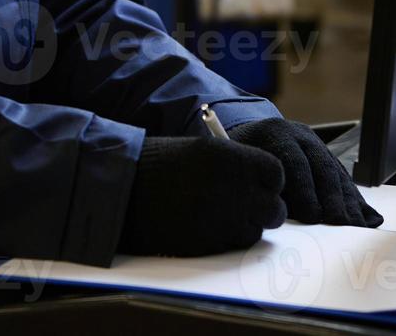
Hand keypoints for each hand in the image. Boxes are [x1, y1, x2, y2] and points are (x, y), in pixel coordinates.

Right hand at [117, 136, 287, 256]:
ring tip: (222, 216)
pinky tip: (208, 227)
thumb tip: (257, 181)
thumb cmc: (155, 166)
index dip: (269, 181)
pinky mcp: (209, 243)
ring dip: (246, 225)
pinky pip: (235, 245)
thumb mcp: (197, 150)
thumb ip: (231, 164)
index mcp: (229, 157)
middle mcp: (232, 188)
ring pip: (257, 230)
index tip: (261, 184)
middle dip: (266, 209)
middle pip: (274, 208)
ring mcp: (222, 218)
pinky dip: (228, 239)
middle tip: (250, 208)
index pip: (275, 173)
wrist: (120, 190)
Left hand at [225, 118, 382, 227]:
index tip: (312, 216)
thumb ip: (260, 184)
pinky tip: (367, 216)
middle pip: (322, 166)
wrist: (249, 132)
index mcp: (275, 133)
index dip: (305, 190)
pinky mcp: (326, 156)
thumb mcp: (242, 163)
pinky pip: (344, 178)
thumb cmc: (241, 156)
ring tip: (357, 225)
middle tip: (340, 223)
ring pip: (337, 173)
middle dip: (333, 198)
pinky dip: (355, 198)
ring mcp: (316, 144)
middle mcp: (300, 135)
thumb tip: (277, 214)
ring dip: (350, 201)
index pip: (294, 161)